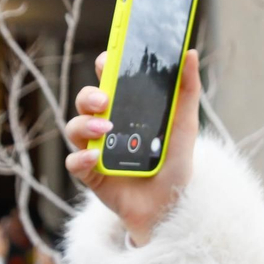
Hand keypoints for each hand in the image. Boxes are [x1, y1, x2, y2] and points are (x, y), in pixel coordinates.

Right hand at [64, 49, 199, 245]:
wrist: (170, 209)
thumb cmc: (175, 167)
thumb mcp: (185, 127)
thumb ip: (187, 92)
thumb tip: (190, 53)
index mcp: (126, 110)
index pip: (108, 80)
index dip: (104, 66)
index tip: (107, 60)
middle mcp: (107, 126)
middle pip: (85, 101)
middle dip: (89, 96)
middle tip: (104, 100)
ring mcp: (96, 149)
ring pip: (74, 127)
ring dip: (85, 124)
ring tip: (105, 129)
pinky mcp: (91, 175)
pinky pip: (74, 162)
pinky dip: (81, 157)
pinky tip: (97, 157)